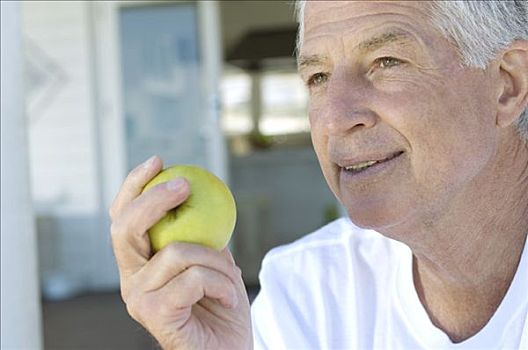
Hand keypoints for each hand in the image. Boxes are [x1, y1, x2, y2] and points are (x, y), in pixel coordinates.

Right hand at [109, 156, 251, 349]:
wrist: (229, 349)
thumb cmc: (220, 304)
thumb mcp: (213, 259)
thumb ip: (200, 232)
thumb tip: (200, 191)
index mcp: (140, 262)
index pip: (123, 218)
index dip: (134, 186)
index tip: (158, 161)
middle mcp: (131, 279)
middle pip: (125, 228)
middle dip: (154, 199)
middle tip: (184, 186)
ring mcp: (139, 299)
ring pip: (176, 252)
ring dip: (216, 259)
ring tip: (231, 277)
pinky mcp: (155, 315)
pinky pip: (193, 278)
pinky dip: (221, 283)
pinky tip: (230, 298)